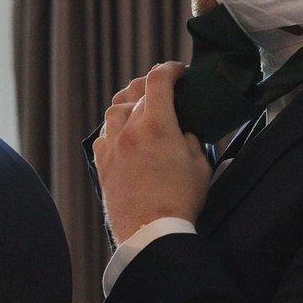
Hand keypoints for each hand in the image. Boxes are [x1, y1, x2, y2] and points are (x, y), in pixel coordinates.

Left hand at [93, 63, 211, 242]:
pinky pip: (104, 135)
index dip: (170, 69)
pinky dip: (114, 128)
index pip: (158, 80)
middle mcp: (129, 130)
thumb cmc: (179, 202)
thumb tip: (183, 132)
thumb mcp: (200, 165)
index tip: (178, 71)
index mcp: (157, 125)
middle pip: (135, 92)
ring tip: (140, 108)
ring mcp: (112, 147)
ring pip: (115, 111)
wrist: (150, 233)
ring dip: (129, 104)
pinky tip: (123, 135)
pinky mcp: (102, 165)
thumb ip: (190, 139)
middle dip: (151, 85)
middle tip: (163, 88)